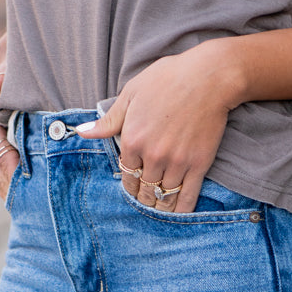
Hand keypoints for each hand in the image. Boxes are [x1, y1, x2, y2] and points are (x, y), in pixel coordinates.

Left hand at [74, 40, 239, 213]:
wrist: (209, 76)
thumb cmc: (169, 78)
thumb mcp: (131, 93)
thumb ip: (109, 119)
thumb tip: (81, 132)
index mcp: (133, 140)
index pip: (126, 174)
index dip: (129, 182)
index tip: (133, 184)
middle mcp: (153, 155)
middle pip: (144, 190)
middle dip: (143, 197)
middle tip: (145, 201)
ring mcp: (176, 163)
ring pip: (163, 197)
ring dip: (159, 206)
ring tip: (158, 208)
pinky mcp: (198, 165)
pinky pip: (187, 198)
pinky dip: (181, 211)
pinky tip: (177, 215)